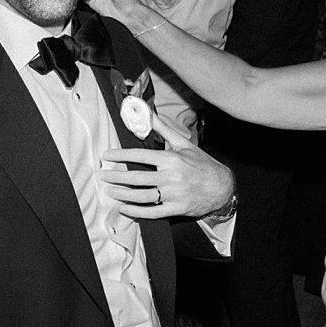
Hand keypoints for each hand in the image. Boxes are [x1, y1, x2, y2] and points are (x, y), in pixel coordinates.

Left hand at [98, 112, 234, 219]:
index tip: (107, 156)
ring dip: (122, 194)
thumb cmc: (201, 163)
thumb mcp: (184, 144)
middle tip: (103, 175)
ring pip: (141, 196)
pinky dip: (136, 212)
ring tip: (110, 191)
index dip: (121, 156)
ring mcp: (173, 195)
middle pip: (137, 178)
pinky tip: (124, 208)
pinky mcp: (175, 209)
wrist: (221, 187)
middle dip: (117, 176)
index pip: (140, 156)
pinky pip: (152, 212)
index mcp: (171, 159)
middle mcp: (171, 177)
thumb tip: (148, 114)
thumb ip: (164, 130)